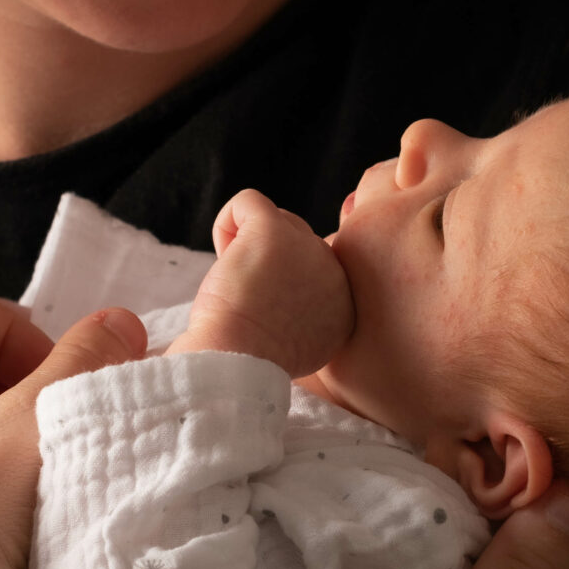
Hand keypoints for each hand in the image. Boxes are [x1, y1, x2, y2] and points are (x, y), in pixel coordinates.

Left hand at [178, 189, 354, 373]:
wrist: (237, 366)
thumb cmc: (251, 364)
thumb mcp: (298, 349)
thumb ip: (305, 318)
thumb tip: (285, 293)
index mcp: (344, 307)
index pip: (313, 272)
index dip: (281, 287)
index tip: (265, 319)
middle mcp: (335, 274)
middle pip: (297, 244)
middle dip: (267, 265)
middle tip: (248, 302)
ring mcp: (308, 248)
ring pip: (277, 222)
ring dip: (247, 247)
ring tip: (235, 283)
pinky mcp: (274, 231)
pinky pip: (249, 202)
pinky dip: (228, 222)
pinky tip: (223, 256)